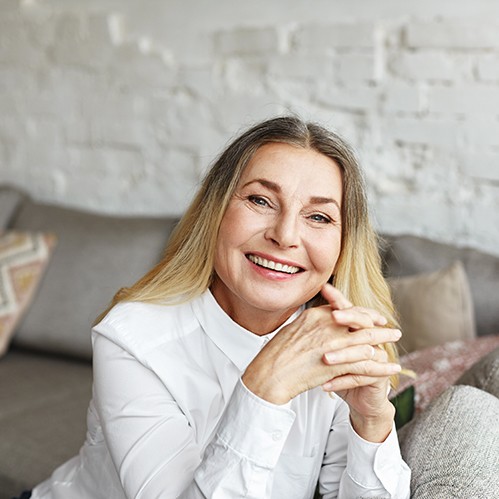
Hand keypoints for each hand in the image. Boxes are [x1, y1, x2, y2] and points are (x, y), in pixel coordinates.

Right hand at [242, 288, 400, 415]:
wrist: (269, 374)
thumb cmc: (275, 355)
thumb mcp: (292, 330)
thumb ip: (310, 324)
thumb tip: (319, 320)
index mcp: (315, 315)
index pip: (345, 309)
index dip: (361, 312)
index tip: (371, 316)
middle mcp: (327, 326)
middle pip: (360, 321)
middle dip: (378, 323)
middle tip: (391, 326)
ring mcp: (333, 344)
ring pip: (368, 340)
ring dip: (385, 340)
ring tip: (395, 340)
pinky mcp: (338, 364)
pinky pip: (366, 364)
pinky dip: (381, 366)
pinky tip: (391, 367)